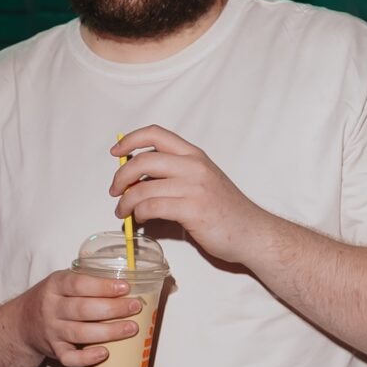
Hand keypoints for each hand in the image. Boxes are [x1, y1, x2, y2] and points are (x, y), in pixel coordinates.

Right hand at [19, 270, 143, 366]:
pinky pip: (69, 358)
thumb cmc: (54, 299)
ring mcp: (52, 330)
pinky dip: (87, 358)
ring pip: (80, 333)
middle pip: (83, 309)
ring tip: (131, 329)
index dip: (103, 286)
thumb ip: (87, 280)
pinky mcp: (54, 350)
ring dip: (108, 332)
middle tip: (135, 307)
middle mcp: (51, 307)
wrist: (23, 322)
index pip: (79, 284)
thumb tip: (130, 280)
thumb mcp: (62, 281)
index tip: (125, 287)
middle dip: (113, 308)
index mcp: (55, 285)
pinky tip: (105, 353)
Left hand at [108, 126, 277, 266]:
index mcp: (194, 155)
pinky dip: (139, 214)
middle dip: (120, 176)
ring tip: (124, 212)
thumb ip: (174, 174)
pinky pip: (152, 207)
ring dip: (126, 202)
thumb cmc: (225, 210)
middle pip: (143, 160)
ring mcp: (194, 187)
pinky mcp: (192, 210)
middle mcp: (194, 166)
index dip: (130, 140)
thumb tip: (137, 178)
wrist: (252, 232)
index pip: (155, 134)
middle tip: (114, 191)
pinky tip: (141, 220)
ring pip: (143, 188)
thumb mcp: (202, 180)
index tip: (116, 153)